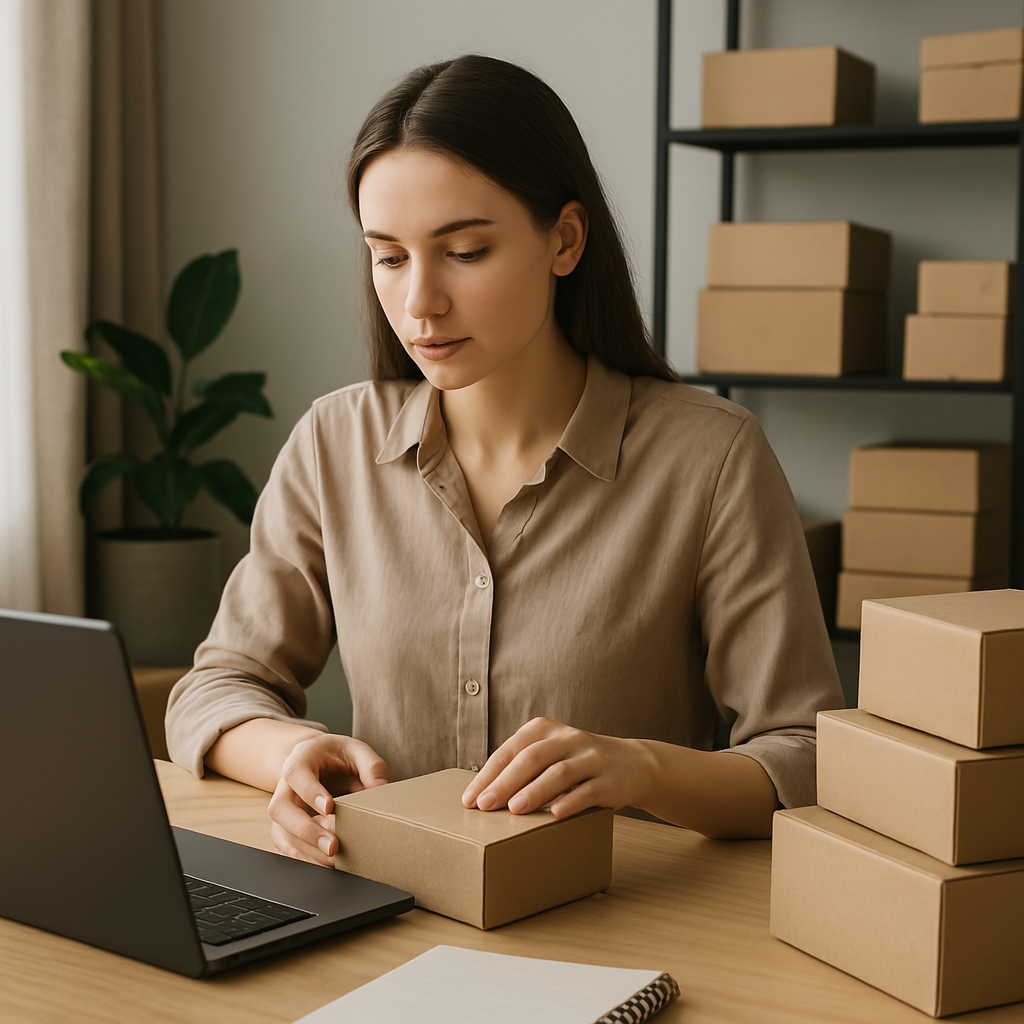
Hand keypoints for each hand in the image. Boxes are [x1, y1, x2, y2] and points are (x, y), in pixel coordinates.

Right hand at [267, 733, 389, 865]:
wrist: (319, 762)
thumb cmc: (337, 755)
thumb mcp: (356, 749)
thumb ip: (371, 765)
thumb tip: (381, 788)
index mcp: (300, 758)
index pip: (295, 773)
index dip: (310, 791)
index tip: (329, 808)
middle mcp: (285, 786)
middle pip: (280, 809)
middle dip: (306, 830)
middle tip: (333, 846)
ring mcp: (283, 810)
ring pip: (282, 834)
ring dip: (307, 851)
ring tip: (335, 860)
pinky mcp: (286, 829)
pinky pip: (287, 848)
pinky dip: (306, 859)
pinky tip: (327, 865)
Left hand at [461, 717, 655, 818]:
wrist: (634, 764)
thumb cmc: (579, 764)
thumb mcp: (551, 754)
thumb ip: (522, 766)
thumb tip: (483, 794)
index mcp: (546, 729)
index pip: (511, 749)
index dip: (488, 774)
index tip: (470, 799)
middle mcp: (569, 738)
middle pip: (532, 758)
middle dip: (505, 783)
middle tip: (485, 806)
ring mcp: (592, 757)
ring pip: (560, 772)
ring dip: (535, 791)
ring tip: (515, 809)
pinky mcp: (610, 780)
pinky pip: (589, 790)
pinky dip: (572, 802)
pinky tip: (556, 815)